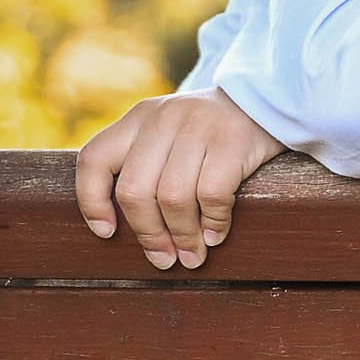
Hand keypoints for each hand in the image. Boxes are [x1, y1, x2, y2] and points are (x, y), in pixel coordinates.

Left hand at [76, 88, 284, 270]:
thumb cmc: (210, 133)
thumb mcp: (169, 134)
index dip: (91, 202)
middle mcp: (164, 118)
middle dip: (148, 234)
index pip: (94, 160)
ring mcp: (198, 126)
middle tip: (164, 258)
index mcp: (140, 117)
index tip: (107, 232)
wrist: (268, 101)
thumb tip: (117, 232)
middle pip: (134, 191)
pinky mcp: (231, 140)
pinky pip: (212, 195)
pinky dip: (212, 223)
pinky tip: (215, 234)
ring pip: (173, 198)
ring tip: (192, 255)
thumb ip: (143, 165)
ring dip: (183, 237)